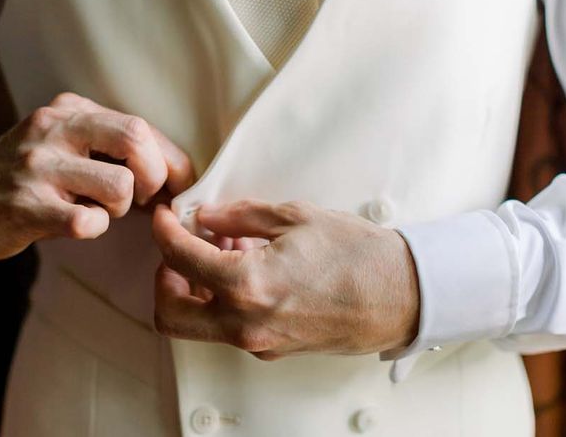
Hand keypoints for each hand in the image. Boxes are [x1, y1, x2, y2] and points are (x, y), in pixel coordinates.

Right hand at [0, 92, 193, 259]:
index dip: (171, 161)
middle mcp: (54, 129)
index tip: (178, 186)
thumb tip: (177, 174)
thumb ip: (114, 148)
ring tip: (96, 209)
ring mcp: (37, 167)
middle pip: (135, 139)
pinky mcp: (25, 206)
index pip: (140, 126)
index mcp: (71, 110)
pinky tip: (76, 223)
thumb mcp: (67, 144)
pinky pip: (86, 220)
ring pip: (118, 185)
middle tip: (141, 198)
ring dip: (119, 207)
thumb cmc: (29, 175)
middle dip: (153, 176)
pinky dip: (93, 227)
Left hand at [152, 200, 419, 358]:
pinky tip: (246, 268)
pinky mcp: (272, 348)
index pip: (179, 258)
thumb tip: (206, 216)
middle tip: (180, 246)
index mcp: (248, 285)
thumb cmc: (359, 256)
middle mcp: (246, 322)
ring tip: (222, 250)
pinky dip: (221, 298)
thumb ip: (240, 216)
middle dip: (164, 275)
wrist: (402, 295)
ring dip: (193, 287)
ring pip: (196, 325)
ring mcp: (258, 342)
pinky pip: (228, 327)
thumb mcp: (294, 217)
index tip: (167, 217)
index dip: (165, 230)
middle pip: (170, 313)